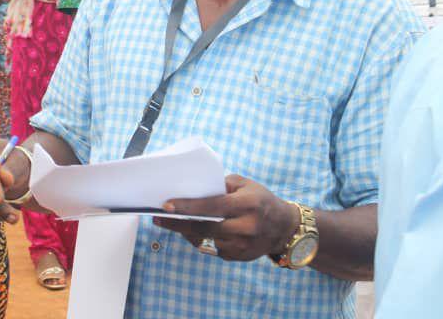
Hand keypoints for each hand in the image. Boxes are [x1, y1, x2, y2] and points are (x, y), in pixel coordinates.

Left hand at [154, 175, 299, 261]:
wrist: (284, 228)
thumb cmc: (260, 200)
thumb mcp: (245, 185)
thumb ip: (221, 186)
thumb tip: (193, 190)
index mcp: (247, 204)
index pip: (212, 206)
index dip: (188, 206)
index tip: (166, 206)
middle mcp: (245, 227)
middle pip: (204, 227)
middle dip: (178, 223)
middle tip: (158, 218)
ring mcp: (242, 245)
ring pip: (205, 240)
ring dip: (187, 232)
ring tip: (174, 222)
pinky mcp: (239, 257)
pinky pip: (212, 248)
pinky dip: (202, 239)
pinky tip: (197, 230)